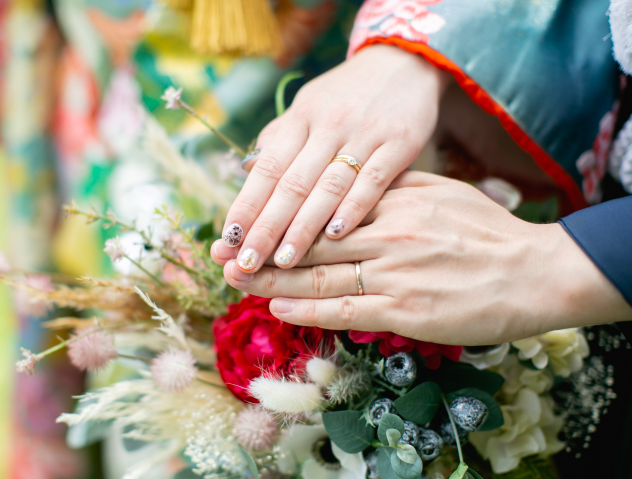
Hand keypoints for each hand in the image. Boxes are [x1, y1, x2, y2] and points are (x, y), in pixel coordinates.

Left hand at [211, 45, 449, 271]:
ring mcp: (364, 134)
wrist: (402, 62)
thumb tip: (247, 172)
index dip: (246, 205)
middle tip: (249, 263)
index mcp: (299, 118)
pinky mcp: (399, 143)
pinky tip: (336, 235)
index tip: (228, 241)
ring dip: (304, 227)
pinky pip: (373, 180)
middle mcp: (327, 125)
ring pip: (328, 186)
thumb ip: (280, 139)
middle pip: (292, 184)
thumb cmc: (345, 95)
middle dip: (267, 227)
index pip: (266, 168)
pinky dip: (354, 208)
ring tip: (285, 261)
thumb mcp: (308, 105)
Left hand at [222, 172, 631, 344]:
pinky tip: (278, 306)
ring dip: (273, 281)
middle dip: (262, 251)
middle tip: (222, 257)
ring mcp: (395, 274)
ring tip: (237, 283)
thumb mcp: (439, 192)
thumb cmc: (486, 231)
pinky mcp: (406, 310)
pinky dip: (308, 309)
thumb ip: (391, 188)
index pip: (324, 209)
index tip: (248, 223)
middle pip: (311, 244)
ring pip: (321, 277)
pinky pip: (346, 310)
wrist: (533, 272)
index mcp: (393, 202)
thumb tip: (349, 184)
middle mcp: (387, 235)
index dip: (280, 217)